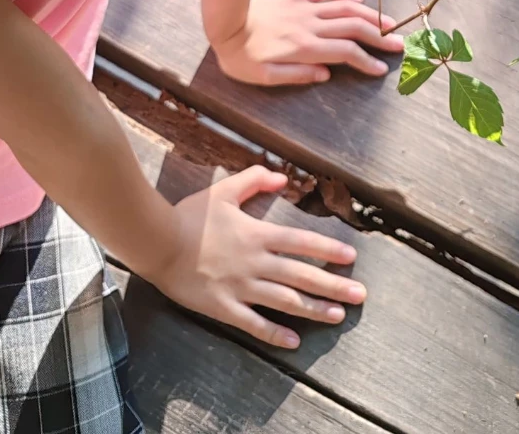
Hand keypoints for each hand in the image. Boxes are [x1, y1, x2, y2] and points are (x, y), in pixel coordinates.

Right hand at [147, 167, 364, 347]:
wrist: (158, 242)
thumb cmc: (191, 215)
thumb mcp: (225, 189)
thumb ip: (255, 180)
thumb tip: (282, 178)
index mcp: (258, 234)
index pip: (302, 242)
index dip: (328, 250)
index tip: (352, 258)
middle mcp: (256, 263)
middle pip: (302, 276)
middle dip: (334, 286)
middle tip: (360, 295)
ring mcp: (241, 287)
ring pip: (285, 301)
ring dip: (314, 310)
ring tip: (338, 316)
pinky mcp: (223, 307)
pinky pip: (253, 324)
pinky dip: (274, 333)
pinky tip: (293, 341)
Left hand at [210, 0, 403, 85]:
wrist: (223, 18)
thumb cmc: (239, 55)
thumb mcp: (263, 76)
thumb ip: (296, 76)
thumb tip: (326, 74)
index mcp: (304, 47)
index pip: (345, 53)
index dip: (367, 61)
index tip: (381, 69)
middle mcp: (310, 25)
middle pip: (354, 27)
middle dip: (379, 36)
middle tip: (399, 44)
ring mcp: (304, 7)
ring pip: (345, 7)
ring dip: (369, 14)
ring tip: (388, 22)